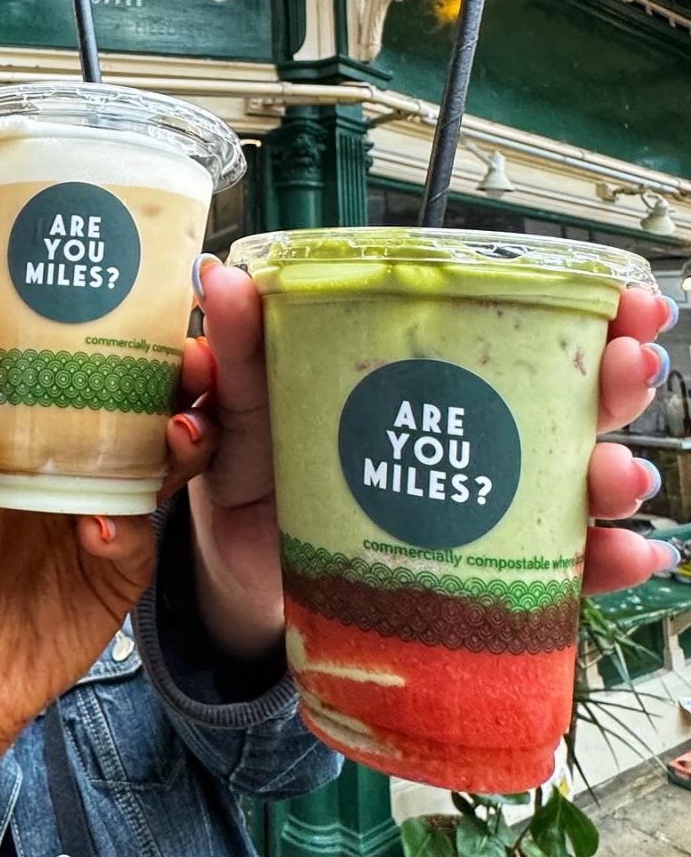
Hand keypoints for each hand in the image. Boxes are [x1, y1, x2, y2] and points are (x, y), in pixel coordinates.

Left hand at [0, 304, 215, 823]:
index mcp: (44, 437)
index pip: (100, 371)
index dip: (133, 337)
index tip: (152, 301)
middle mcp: (86, 470)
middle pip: (151, 412)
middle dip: (182, 384)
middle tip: (194, 360)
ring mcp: (109, 521)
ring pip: (164, 469)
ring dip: (177, 445)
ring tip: (176, 431)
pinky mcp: (119, 575)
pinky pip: (135, 540)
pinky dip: (121, 528)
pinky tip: (98, 526)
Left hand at [180, 256, 680, 657]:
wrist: (243, 571)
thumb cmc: (258, 474)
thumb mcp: (249, 406)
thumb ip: (242, 348)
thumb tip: (224, 277)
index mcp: (433, 383)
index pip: (526, 336)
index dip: (590, 313)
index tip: (626, 298)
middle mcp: (475, 441)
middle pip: (573, 404)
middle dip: (617, 384)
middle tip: (632, 368)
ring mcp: (482, 512)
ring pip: (576, 487)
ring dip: (613, 476)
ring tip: (614, 475)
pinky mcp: (476, 580)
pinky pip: (551, 577)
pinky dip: (599, 568)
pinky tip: (625, 557)